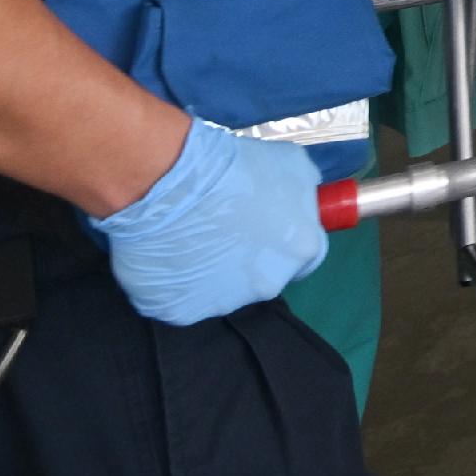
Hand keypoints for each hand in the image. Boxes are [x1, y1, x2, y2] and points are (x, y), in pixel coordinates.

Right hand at [90, 119, 327, 324]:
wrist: (171, 184)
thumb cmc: (236, 167)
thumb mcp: (294, 164)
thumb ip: (304, 193)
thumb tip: (302, 202)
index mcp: (300, 251)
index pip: (307, 255)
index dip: (288, 240)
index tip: (271, 228)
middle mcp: (266, 285)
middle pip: (264, 275)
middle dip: (251, 257)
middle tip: (226, 228)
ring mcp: (222, 303)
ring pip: (221, 289)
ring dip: (213, 269)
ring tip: (191, 237)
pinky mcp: (180, 311)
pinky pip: (183, 297)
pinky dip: (177, 280)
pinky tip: (168, 254)